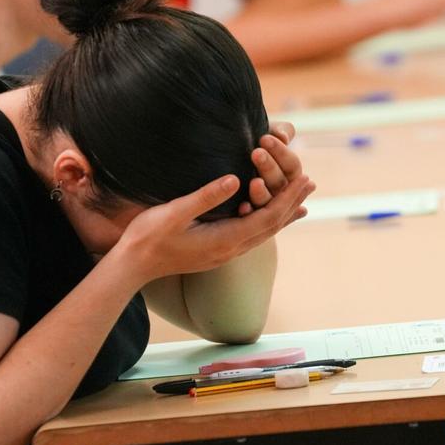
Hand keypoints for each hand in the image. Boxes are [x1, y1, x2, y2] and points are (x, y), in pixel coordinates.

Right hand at [117, 172, 314, 281]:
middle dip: (291, 203)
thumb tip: (236, 179)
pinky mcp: (218, 251)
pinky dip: (267, 221)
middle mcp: (230, 249)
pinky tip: (270, 215)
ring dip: (283, 213)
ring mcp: (225, 253)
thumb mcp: (175, 212)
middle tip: (310, 182)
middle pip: (271, 225)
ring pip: (263, 232)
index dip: (287, 198)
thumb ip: (206, 197)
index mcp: (224, 240)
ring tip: (300, 198)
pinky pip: (252, 235)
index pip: (266, 217)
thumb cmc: (149, 237)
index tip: (303, 179)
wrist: (134, 265)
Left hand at [238, 121, 303, 215]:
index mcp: (288, 171)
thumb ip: (281, 131)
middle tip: (256, 153)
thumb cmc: (250, 138)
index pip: (292, 165)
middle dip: (269, 168)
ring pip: (268, 203)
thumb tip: (284, 137)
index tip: (265, 138)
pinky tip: (242, 207)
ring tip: (255, 182)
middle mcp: (279, 191)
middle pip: (280, 183)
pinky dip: (248, 212)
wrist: (225, 149)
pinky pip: (250, 218)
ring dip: (262, 193)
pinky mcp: (246, 216)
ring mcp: (263, 205)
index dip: (281, 152)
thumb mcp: (267, 133)